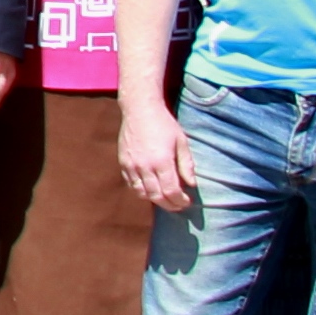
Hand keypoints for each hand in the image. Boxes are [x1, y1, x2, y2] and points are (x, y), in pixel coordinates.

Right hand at [117, 93, 189, 213]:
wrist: (139, 109)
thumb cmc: (164, 124)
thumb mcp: (181, 142)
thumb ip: (186, 164)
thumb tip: (192, 184)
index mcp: (162, 161)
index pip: (171, 191)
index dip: (180, 201)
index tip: (187, 201)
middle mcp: (145, 166)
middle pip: (157, 196)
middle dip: (170, 205)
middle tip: (178, 205)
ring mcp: (132, 165)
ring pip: (142, 193)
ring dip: (155, 200)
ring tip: (165, 198)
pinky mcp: (123, 163)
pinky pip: (131, 184)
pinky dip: (141, 191)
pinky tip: (151, 188)